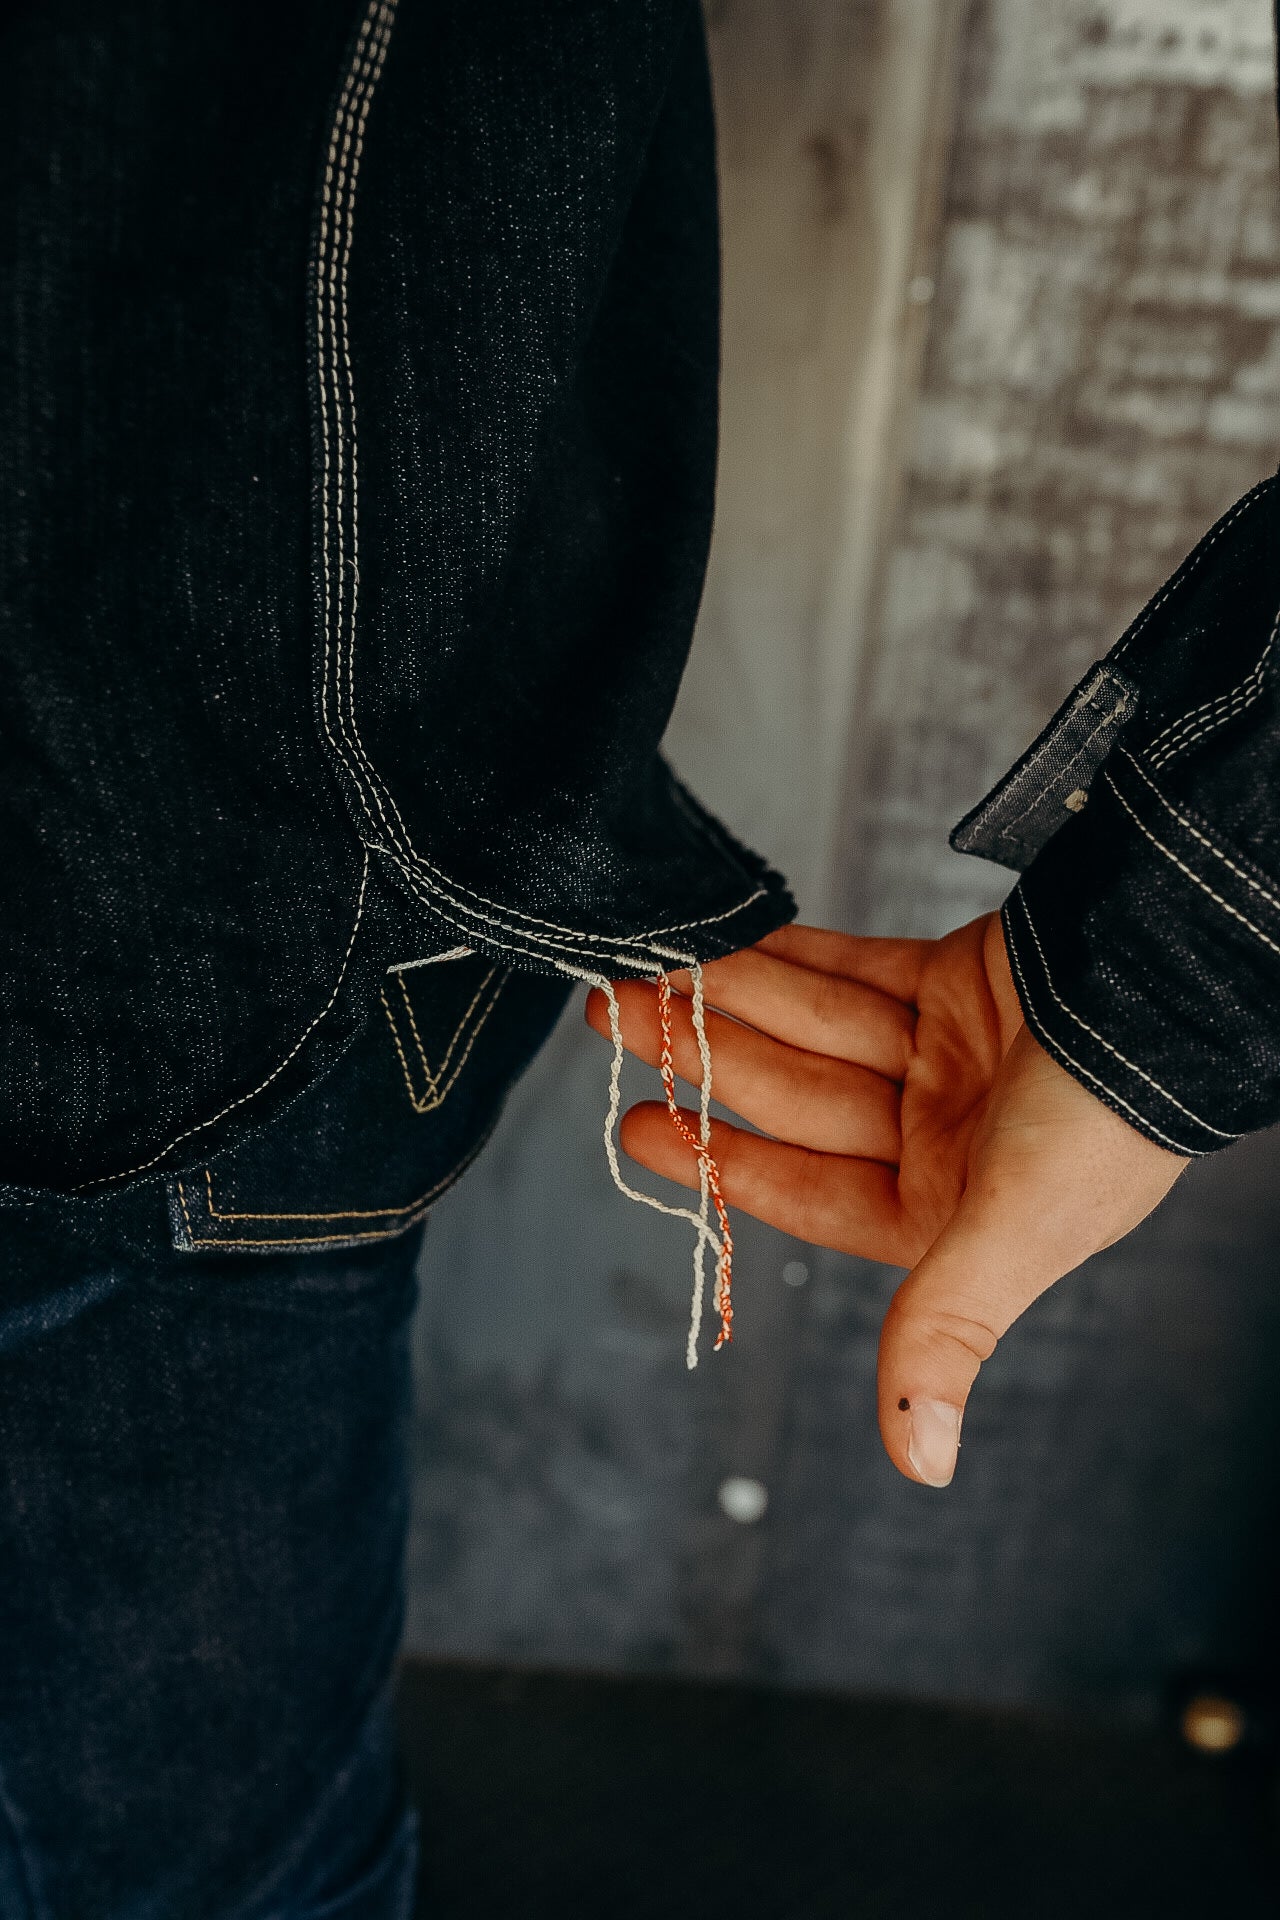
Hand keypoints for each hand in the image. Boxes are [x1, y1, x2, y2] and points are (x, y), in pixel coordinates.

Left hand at [584, 914, 1186, 1486]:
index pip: (804, 1193)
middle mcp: (938, 1137)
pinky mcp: (955, 986)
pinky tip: (733, 940)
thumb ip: (947, 1335)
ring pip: (814, 1029)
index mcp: (944, 1210)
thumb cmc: (1107, 1118)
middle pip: (795, 1097)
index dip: (719, 1165)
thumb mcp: (1012, 1232)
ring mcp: (943, 1060)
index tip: (641, 1129)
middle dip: (708, 1055)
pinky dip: (795, 955)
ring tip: (652, 964)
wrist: (1168, 982)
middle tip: (619, 1011)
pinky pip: (856, 972)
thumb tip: (919, 1466)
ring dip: (735, 996)